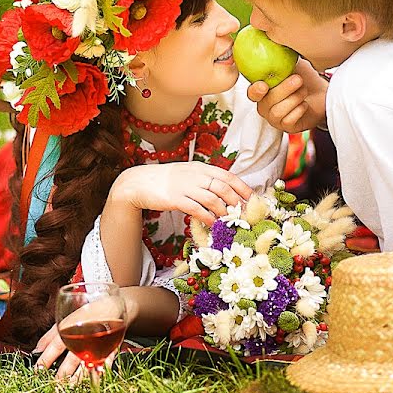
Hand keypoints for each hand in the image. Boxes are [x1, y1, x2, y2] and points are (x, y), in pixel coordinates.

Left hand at [33, 319, 116, 382]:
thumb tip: (36, 350)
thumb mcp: (65, 320)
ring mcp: (98, 341)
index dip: (46, 358)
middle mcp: (84, 334)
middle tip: (55, 383)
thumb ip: (50, 336)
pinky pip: (107, 361)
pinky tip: (93, 378)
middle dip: (63, 372)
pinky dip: (100, 371)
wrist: (111, 304)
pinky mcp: (111, 346)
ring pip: (88, 362)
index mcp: (71, 326)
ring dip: (79, 376)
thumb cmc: (86, 313)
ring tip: (70, 385)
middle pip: (72, 357)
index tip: (38, 369)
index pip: (56, 344)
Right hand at [112, 162, 251, 224]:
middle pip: (224, 188)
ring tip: (230, 222)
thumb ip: (204, 180)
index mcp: (201, 168)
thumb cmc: (165, 180)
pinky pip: (197, 209)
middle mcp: (195, 175)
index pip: (228, 176)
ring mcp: (185, 186)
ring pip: (213, 200)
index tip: (253, 200)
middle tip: (244, 215)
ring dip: (224, 212)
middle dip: (237, 202)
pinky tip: (212, 224)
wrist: (139, 183)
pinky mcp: (176, 199)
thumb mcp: (187, 174)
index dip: (243, 188)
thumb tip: (225, 192)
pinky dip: (208, 218)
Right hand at [247, 58, 327, 133]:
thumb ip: (283, 58)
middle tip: (298, 79)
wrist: (324, 95)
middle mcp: (265, 106)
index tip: (263, 84)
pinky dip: (299, 110)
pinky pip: (288, 120)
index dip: (255, 90)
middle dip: (284, 89)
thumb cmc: (306, 80)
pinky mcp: (287, 127)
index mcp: (263, 90)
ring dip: (294, 99)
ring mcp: (275, 118)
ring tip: (304, 91)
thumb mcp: (294, 65)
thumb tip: (277, 42)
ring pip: (277, 111)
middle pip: (266, 101)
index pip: (252, 93)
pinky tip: (305, 104)